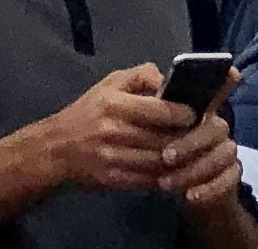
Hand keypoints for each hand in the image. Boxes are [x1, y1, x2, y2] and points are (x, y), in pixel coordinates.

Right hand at [39, 65, 188, 195]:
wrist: (57, 147)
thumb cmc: (89, 111)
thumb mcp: (110, 83)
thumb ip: (141, 76)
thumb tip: (169, 82)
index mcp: (114, 104)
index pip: (158, 110)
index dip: (182, 114)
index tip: (195, 115)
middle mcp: (114, 131)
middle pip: (163, 139)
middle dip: (185, 139)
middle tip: (199, 136)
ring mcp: (113, 158)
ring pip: (159, 163)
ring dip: (178, 161)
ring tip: (190, 155)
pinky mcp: (114, 180)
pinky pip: (148, 181)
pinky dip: (163, 177)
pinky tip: (171, 170)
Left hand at [156, 101, 242, 211]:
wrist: (184, 187)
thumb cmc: (164, 150)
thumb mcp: (154, 130)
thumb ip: (154, 109)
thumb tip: (153, 94)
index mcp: (200, 110)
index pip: (213, 94)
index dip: (217, 89)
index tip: (189, 109)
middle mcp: (218, 127)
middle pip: (215, 129)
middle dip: (189, 144)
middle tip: (165, 157)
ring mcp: (228, 150)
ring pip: (221, 156)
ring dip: (194, 171)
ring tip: (166, 183)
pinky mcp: (233, 174)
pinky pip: (229, 180)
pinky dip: (209, 189)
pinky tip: (190, 196)